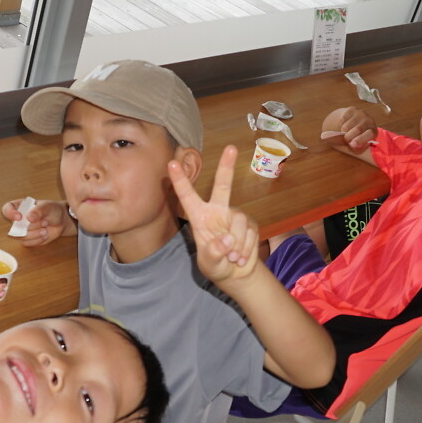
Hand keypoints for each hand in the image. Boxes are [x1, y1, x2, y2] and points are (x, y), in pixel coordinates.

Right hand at [1, 199, 68, 246]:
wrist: (61, 221)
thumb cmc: (52, 210)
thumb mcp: (47, 207)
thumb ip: (38, 210)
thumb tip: (29, 218)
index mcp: (19, 206)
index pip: (6, 209)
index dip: (10, 214)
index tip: (19, 217)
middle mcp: (18, 219)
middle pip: (15, 226)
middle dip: (31, 226)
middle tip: (44, 222)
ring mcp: (21, 230)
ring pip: (20, 236)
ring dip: (35, 234)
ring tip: (45, 229)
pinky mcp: (27, 239)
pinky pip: (27, 243)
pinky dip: (37, 240)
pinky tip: (45, 235)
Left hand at [167, 146, 260, 283]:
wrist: (237, 274)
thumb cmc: (216, 265)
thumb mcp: (209, 265)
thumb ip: (214, 253)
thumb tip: (227, 239)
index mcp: (200, 217)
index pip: (187, 197)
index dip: (180, 180)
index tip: (171, 163)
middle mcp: (217, 211)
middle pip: (223, 186)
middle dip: (227, 167)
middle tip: (231, 148)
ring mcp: (235, 216)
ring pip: (238, 222)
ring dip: (237, 245)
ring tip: (233, 259)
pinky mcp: (250, 223)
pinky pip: (249, 233)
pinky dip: (245, 249)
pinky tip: (240, 258)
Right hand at [321, 106, 376, 151]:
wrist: (355, 124)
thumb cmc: (357, 138)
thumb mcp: (359, 146)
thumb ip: (355, 148)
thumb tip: (351, 145)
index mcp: (374, 131)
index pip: (369, 134)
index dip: (360, 139)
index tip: (352, 144)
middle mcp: (369, 120)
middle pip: (357, 130)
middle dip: (348, 137)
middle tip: (346, 140)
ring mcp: (361, 113)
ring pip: (347, 126)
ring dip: (343, 132)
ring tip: (346, 132)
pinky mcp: (352, 109)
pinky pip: (342, 119)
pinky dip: (340, 124)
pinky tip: (345, 125)